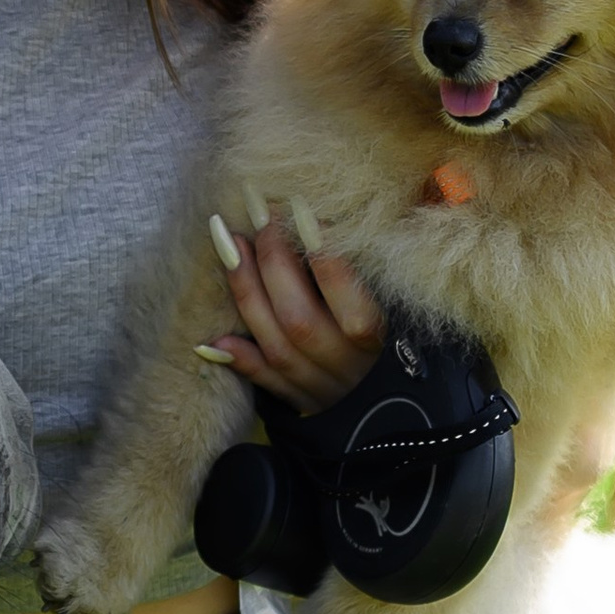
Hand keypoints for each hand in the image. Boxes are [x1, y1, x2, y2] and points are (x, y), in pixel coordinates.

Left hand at [199, 194, 383, 414]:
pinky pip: (267, 384)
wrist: (395, 404)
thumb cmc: (398, 333)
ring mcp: (324, 388)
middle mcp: (351, 368)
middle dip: (275, 263)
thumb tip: (351, 209)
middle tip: (261, 216)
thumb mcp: (401, 302)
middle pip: (302, 321)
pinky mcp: (304, 405)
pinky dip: (241, 360)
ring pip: (278, 347)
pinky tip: (213, 336)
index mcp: (383, 343)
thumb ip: (378, 266)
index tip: (301, 208)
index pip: (355, 307)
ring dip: (247, 294)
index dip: (328, 260)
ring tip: (230, 245)